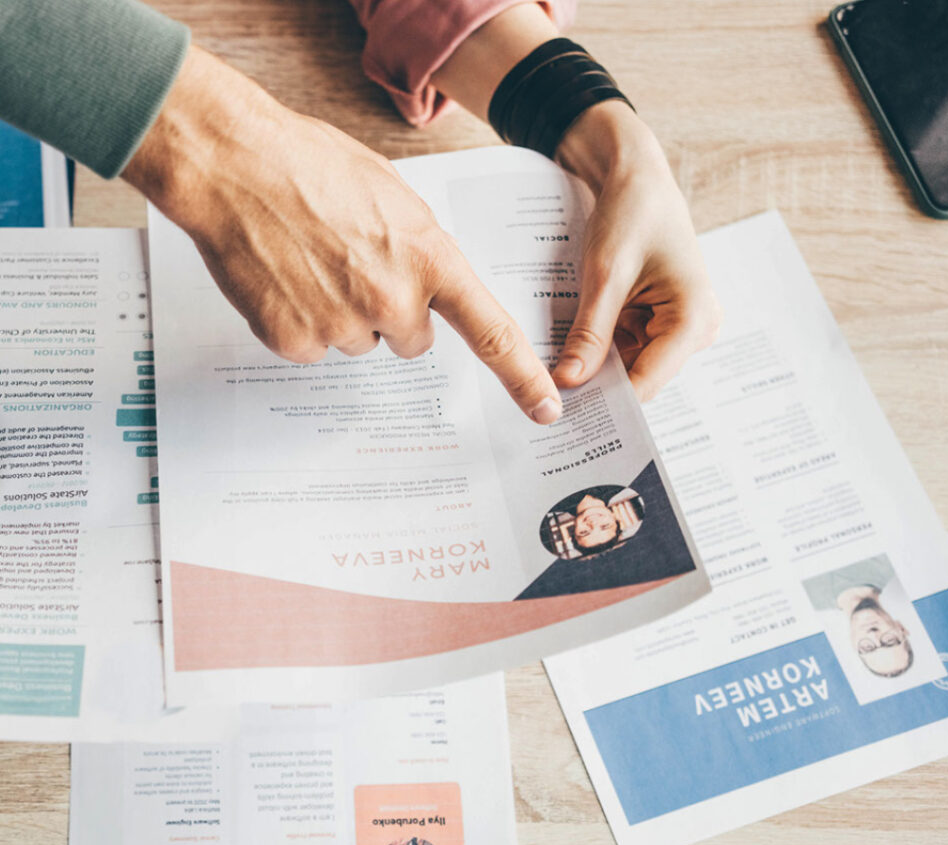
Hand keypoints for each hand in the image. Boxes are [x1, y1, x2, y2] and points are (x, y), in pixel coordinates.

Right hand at [122, 47, 561, 424]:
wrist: (230, 161)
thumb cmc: (311, 163)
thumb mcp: (392, 195)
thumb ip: (421, 249)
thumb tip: (426, 285)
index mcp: (428, 258)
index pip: (489, 331)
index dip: (521, 376)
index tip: (545, 409)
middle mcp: (393, 300)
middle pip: (412, 340)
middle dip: (391, 312)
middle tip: (354, 265)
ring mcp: (342, 325)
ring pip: (359, 342)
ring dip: (342, 313)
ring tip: (312, 262)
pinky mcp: (295, 341)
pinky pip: (312, 348)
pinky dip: (300, 322)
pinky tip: (285, 279)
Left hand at [552, 102, 720, 400]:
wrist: (636, 175)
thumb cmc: (632, 210)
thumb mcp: (605, 273)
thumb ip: (590, 333)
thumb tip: (568, 383)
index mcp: (694, 318)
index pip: (647, 383)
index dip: (607, 401)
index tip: (565, 416)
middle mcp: (694, 329)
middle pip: (639, 379)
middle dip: (598, 386)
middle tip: (551, 400)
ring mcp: (677, 327)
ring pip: (627, 367)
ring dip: (594, 367)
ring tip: (556, 371)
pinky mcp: (658, 322)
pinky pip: (624, 349)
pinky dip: (597, 350)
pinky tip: (571, 349)